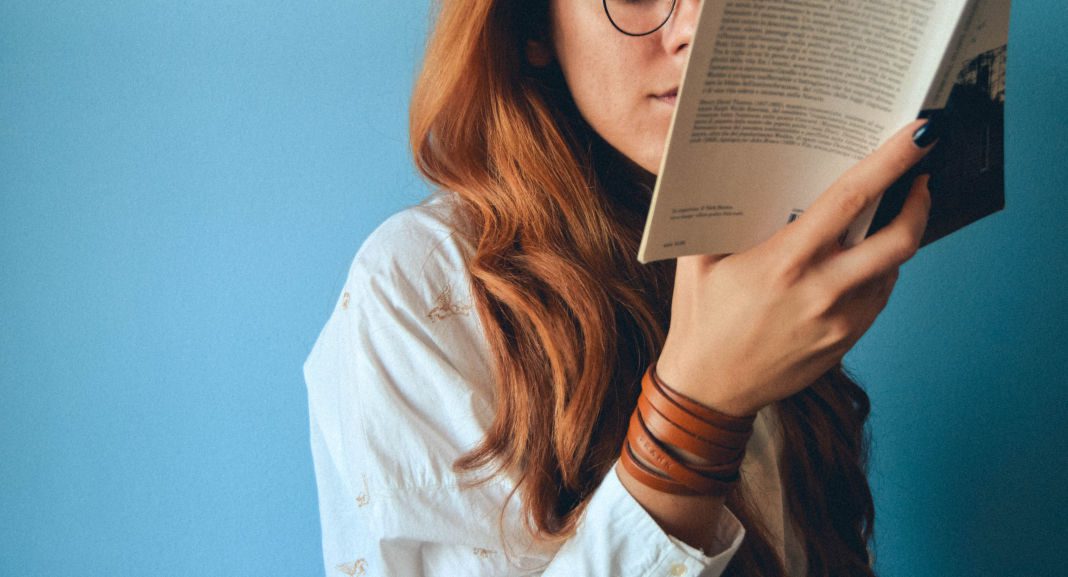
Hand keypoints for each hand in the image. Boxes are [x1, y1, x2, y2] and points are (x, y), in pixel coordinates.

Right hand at [656, 119, 935, 416]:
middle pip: (898, 240)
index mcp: (785, 262)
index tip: (919, 138)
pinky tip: (859, 265)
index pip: (851, 200)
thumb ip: (720, 218)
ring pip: (893, 269)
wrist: (708, 389)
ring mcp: (839, 321)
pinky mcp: (845, 342)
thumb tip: (735, 172)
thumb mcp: (698, 262)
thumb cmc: (700, 320)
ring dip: (897, 239)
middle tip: (919, 180)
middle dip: (919, 202)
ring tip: (884, 220)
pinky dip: (877, 274)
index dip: (891, 163)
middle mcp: (820, 291)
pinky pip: (877, 298)